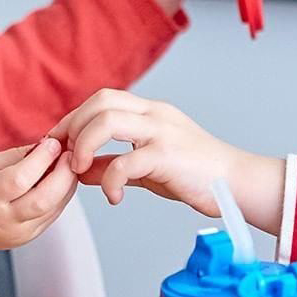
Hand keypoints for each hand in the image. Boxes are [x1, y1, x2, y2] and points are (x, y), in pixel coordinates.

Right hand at [0, 138, 76, 252]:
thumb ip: (16, 156)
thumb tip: (49, 146)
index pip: (20, 179)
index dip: (41, 159)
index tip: (53, 142)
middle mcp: (2, 219)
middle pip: (43, 200)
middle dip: (63, 175)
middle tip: (70, 155)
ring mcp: (16, 233)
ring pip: (53, 210)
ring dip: (67, 186)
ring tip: (67, 166)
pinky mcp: (26, 239)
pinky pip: (51, 216)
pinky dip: (60, 197)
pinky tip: (60, 182)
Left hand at [50, 89, 237, 215]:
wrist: (238, 185)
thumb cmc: (196, 176)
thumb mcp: (146, 167)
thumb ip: (113, 165)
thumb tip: (81, 171)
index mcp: (150, 112)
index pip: (102, 99)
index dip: (74, 118)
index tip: (59, 143)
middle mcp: (155, 114)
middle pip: (100, 101)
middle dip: (74, 127)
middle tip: (67, 157)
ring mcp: (162, 132)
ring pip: (107, 121)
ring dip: (85, 145)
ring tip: (81, 170)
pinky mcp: (168, 156)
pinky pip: (126, 162)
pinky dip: (110, 180)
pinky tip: (113, 196)